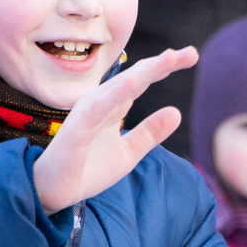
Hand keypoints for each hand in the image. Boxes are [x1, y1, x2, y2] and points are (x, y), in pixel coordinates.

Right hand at [32, 45, 198, 214]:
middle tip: (191, 53)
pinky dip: (115, 92)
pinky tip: (133, 81)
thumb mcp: (128, 152)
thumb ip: (150, 132)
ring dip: (144, 71)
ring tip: (169, 58)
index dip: (166, 67)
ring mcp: (89, 111)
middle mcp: (102, 102)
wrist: (54, 193)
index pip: (143, 80)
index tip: (191, 56)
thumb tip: (177, 111)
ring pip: (120, 86)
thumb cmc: (87, 169)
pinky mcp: (78, 126)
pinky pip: (98, 106)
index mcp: (114, 105)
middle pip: (136, 76)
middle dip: (163, 63)